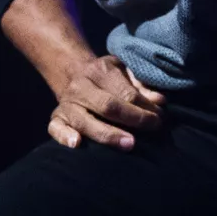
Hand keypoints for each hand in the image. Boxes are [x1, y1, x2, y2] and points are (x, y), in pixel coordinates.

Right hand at [49, 55, 165, 151]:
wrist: (70, 71)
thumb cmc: (105, 77)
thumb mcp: (123, 71)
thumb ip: (142, 86)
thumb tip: (161, 101)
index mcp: (99, 71)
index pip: (125, 92)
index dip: (145, 107)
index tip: (160, 118)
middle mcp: (80, 87)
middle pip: (107, 106)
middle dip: (132, 119)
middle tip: (152, 129)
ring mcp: (66, 104)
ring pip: (84, 121)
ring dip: (108, 134)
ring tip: (129, 144)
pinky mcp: (56, 117)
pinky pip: (55, 128)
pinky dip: (64, 136)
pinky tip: (76, 144)